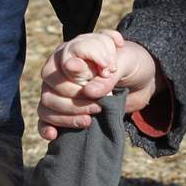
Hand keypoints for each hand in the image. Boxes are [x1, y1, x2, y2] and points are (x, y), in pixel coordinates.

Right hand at [37, 30, 162, 139]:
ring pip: (47, 103)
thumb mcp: (126, 63)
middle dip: (74, 98)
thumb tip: (89, 92)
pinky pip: (44, 119)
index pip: (63, 60)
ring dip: (67, 115)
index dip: (74, 71)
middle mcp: (61, 68)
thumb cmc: (131, 64)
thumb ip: (108, 75)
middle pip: (51, 84)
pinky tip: (54, 135)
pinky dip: (46, 128)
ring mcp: (59, 90)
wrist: (140, 81)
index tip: (90, 74)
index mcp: (73, 50)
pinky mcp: (62, 110)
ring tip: (89, 120)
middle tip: (98, 105)